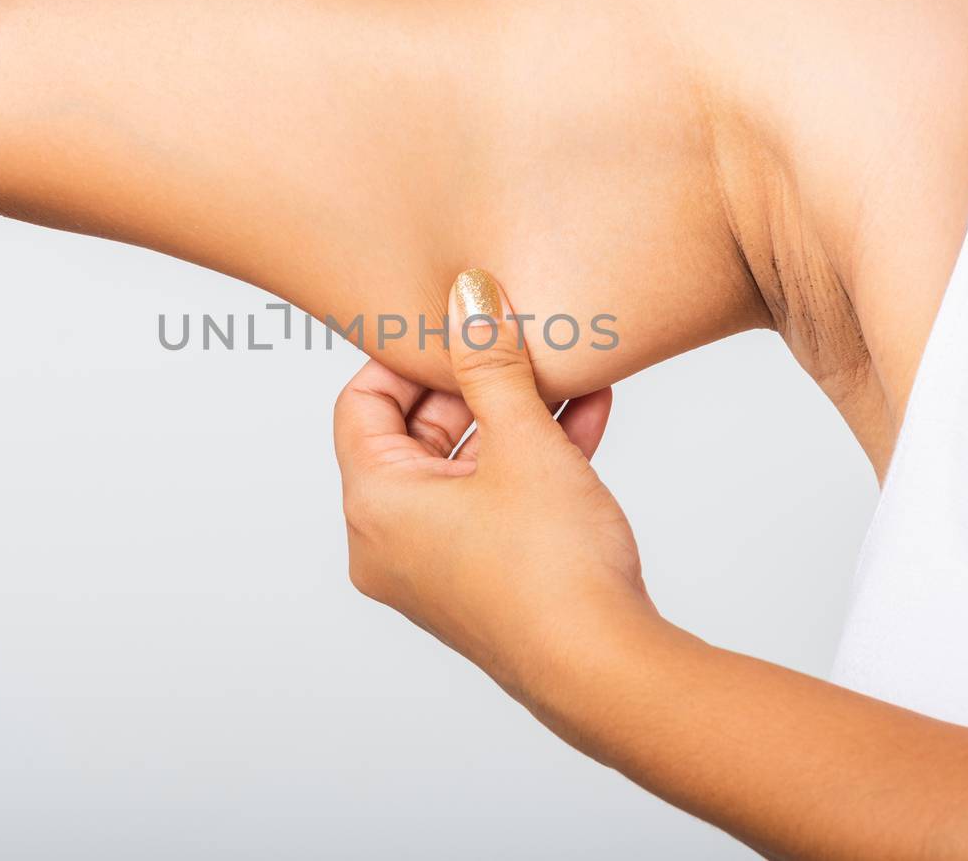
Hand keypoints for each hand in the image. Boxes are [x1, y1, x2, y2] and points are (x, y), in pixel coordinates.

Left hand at [333, 268, 653, 695]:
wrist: (606, 670)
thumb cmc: (551, 568)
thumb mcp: (523, 442)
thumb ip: (492, 364)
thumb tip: (468, 296)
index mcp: (375, 504)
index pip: (361, 403)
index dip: (407, 356)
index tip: (453, 321)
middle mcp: (390, 541)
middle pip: (416, 433)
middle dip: (477, 383)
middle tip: (520, 339)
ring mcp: (436, 566)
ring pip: (467, 466)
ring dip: (517, 416)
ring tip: (566, 369)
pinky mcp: (483, 581)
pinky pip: (495, 501)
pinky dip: (531, 460)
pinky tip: (588, 415)